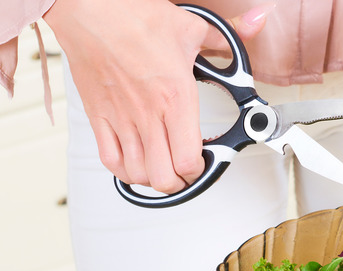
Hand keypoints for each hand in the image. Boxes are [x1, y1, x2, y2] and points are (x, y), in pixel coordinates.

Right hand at [44, 0, 269, 192]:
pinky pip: (109, 160)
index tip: (203, 161)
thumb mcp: (191, 26)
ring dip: (153, 179)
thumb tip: (255, 24)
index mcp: (175, 97)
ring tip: (163, 169)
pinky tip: (135, 163)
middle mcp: (148, 114)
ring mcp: (121, 119)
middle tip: (185, 172)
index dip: (198, 170)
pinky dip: (124, 171)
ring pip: (137, 174)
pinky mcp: (98, 117)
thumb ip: (227, 35)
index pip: (187, 159)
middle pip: (163, 177)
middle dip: (179, 182)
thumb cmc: (132, 17)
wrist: (88, 10)